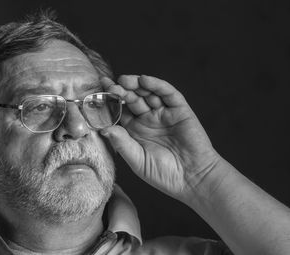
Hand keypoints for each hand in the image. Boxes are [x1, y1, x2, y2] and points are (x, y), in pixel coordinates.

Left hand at [101, 75, 221, 201]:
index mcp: (135, 130)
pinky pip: (168, 94)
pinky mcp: (180, 110)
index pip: (120, 111)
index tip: (98, 92)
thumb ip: (122, 143)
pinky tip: (145, 81)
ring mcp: (164, 113)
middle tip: (109, 84)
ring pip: (148, 93)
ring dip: (136, 84)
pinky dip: (157, 85)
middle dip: (121, 90)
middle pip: (132, 99)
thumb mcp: (137, 160)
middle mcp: (148, 119)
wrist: (193, 179)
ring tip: (124, 80)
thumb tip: (103, 128)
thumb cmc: (164, 174)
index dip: (110, 101)